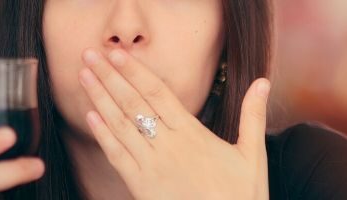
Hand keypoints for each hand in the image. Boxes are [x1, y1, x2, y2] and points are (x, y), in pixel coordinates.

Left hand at [79, 48, 269, 198]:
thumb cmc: (242, 197)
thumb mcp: (253, 155)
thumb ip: (253, 116)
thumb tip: (263, 82)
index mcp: (193, 134)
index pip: (158, 93)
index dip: (135, 71)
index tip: (117, 53)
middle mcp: (169, 146)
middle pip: (133, 103)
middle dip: (109, 77)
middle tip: (90, 54)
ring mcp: (152, 167)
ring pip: (120, 126)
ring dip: (99, 99)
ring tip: (84, 77)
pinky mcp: (142, 188)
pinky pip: (117, 157)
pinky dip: (103, 135)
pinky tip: (90, 117)